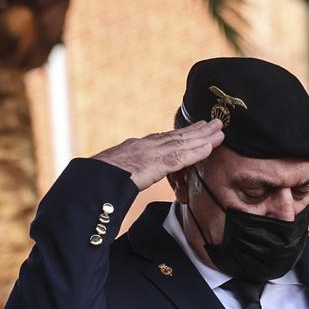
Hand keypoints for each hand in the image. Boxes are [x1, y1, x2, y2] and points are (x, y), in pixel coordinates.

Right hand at [92, 120, 224, 190]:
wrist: (88, 179)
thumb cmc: (92, 181)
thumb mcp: (108, 175)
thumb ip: (119, 176)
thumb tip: (117, 185)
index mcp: (132, 149)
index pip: (160, 139)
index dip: (177, 134)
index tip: (190, 129)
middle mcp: (143, 146)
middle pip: (175, 136)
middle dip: (196, 130)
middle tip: (214, 123)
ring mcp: (150, 153)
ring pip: (182, 142)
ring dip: (203, 136)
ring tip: (220, 130)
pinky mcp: (155, 163)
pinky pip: (181, 157)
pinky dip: (197, 151)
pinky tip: (211, 146)